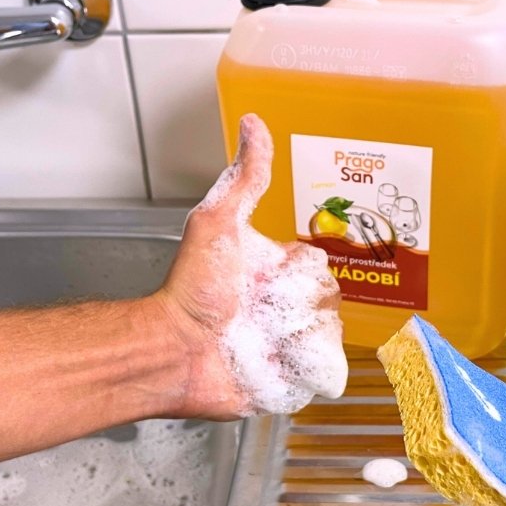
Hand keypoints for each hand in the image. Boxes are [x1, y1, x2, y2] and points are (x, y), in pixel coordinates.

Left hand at [152, 114, 346, 419]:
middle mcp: (286, 308)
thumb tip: (254, 123)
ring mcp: (290, 346)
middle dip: (301, 307)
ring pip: (330, 337)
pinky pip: (324, 373)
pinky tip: (274, 364)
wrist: (175, 351)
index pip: (319, 269)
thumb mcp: (219, 222)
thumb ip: (245, 178)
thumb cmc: (192, 290)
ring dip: (300, 338)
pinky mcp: (293, 382)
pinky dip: (305, 369)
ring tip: (262, 340)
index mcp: (276, 272)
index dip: (300, 274)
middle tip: (262, 312)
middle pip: (330, 302)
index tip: (273, 278)